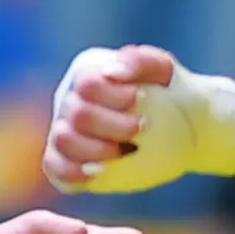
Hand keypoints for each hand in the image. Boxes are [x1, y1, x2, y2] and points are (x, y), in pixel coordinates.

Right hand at [42, 44, 173, 189]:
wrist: (180, 127)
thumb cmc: (169, 93)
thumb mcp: (163, 70)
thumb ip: (139, 62)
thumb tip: (111, 73)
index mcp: (86, 73)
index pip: (86, 83)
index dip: (112, 95)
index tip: (142, 99)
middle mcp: (69, 100)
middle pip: (77, 114)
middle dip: (112, 125)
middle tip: (143, 127)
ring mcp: (64, 131)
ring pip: (62, 140)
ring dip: (96, 149)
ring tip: (127, 151)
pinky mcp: (65, 160)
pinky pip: (53, 167)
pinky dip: (72, 171)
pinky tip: (100, 171)